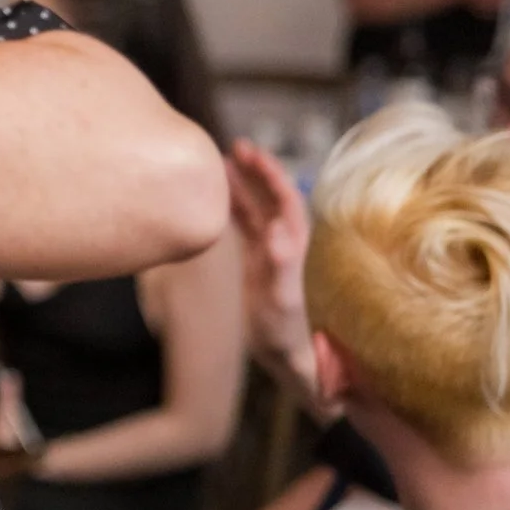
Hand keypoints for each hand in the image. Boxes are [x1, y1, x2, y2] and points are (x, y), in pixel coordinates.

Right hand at [226, 140, 320, 411]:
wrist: (293, 363)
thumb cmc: (288, 338)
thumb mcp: (281, 303)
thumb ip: (279, 267)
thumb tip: (274, 230)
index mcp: (293, 249)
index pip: (284, 200)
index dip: (268, 175)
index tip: (248, 154)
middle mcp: (286, 246)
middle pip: (273, 198)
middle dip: (256, 171)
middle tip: (234, 146)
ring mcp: (272, 255)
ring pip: (258, 210)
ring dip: (243, 186)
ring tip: (222, 164)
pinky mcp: (259, 266)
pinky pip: (246, 227)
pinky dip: (233, 208)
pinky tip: (216, 199)